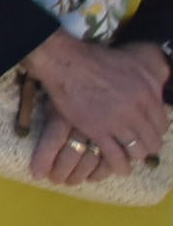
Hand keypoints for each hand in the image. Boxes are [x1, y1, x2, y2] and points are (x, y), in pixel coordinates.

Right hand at [23, 30, 169, 179]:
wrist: (65, 62)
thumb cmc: (96, 58)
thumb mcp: (134, 62)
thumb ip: (152, 76)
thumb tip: (162, 87)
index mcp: (147, 93)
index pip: (161, 124)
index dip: (155, 131)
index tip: (146, 132)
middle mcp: (136, 109)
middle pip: (152, 140)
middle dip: (147, 146)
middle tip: (137, 144)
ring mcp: (117, 121)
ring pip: (136, 150)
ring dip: (134, 155)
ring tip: (128, 155)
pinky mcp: (97, 130)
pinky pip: (115, 156)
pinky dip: (119, 165)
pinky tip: (119, 167)